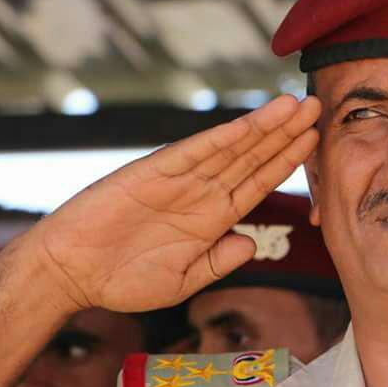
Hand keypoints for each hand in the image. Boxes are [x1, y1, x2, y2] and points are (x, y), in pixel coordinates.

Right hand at [29, 94, 321, 312]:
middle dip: (285, 134)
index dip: (287, 162)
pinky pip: (192, 153)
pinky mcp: (151, 172)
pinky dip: (219, 139)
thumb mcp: (182, 281)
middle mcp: (200, 193)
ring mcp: (177, 180)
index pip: (257, 183)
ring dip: (262, 128)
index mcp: (211, 218)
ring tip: (292, 106)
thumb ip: (218, 262)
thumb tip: (251, 244)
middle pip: (251, 158)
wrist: (71, 274)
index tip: (315, 142)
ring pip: (229, 149)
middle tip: (316, 107)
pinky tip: (246, 125)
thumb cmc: (123, 280)